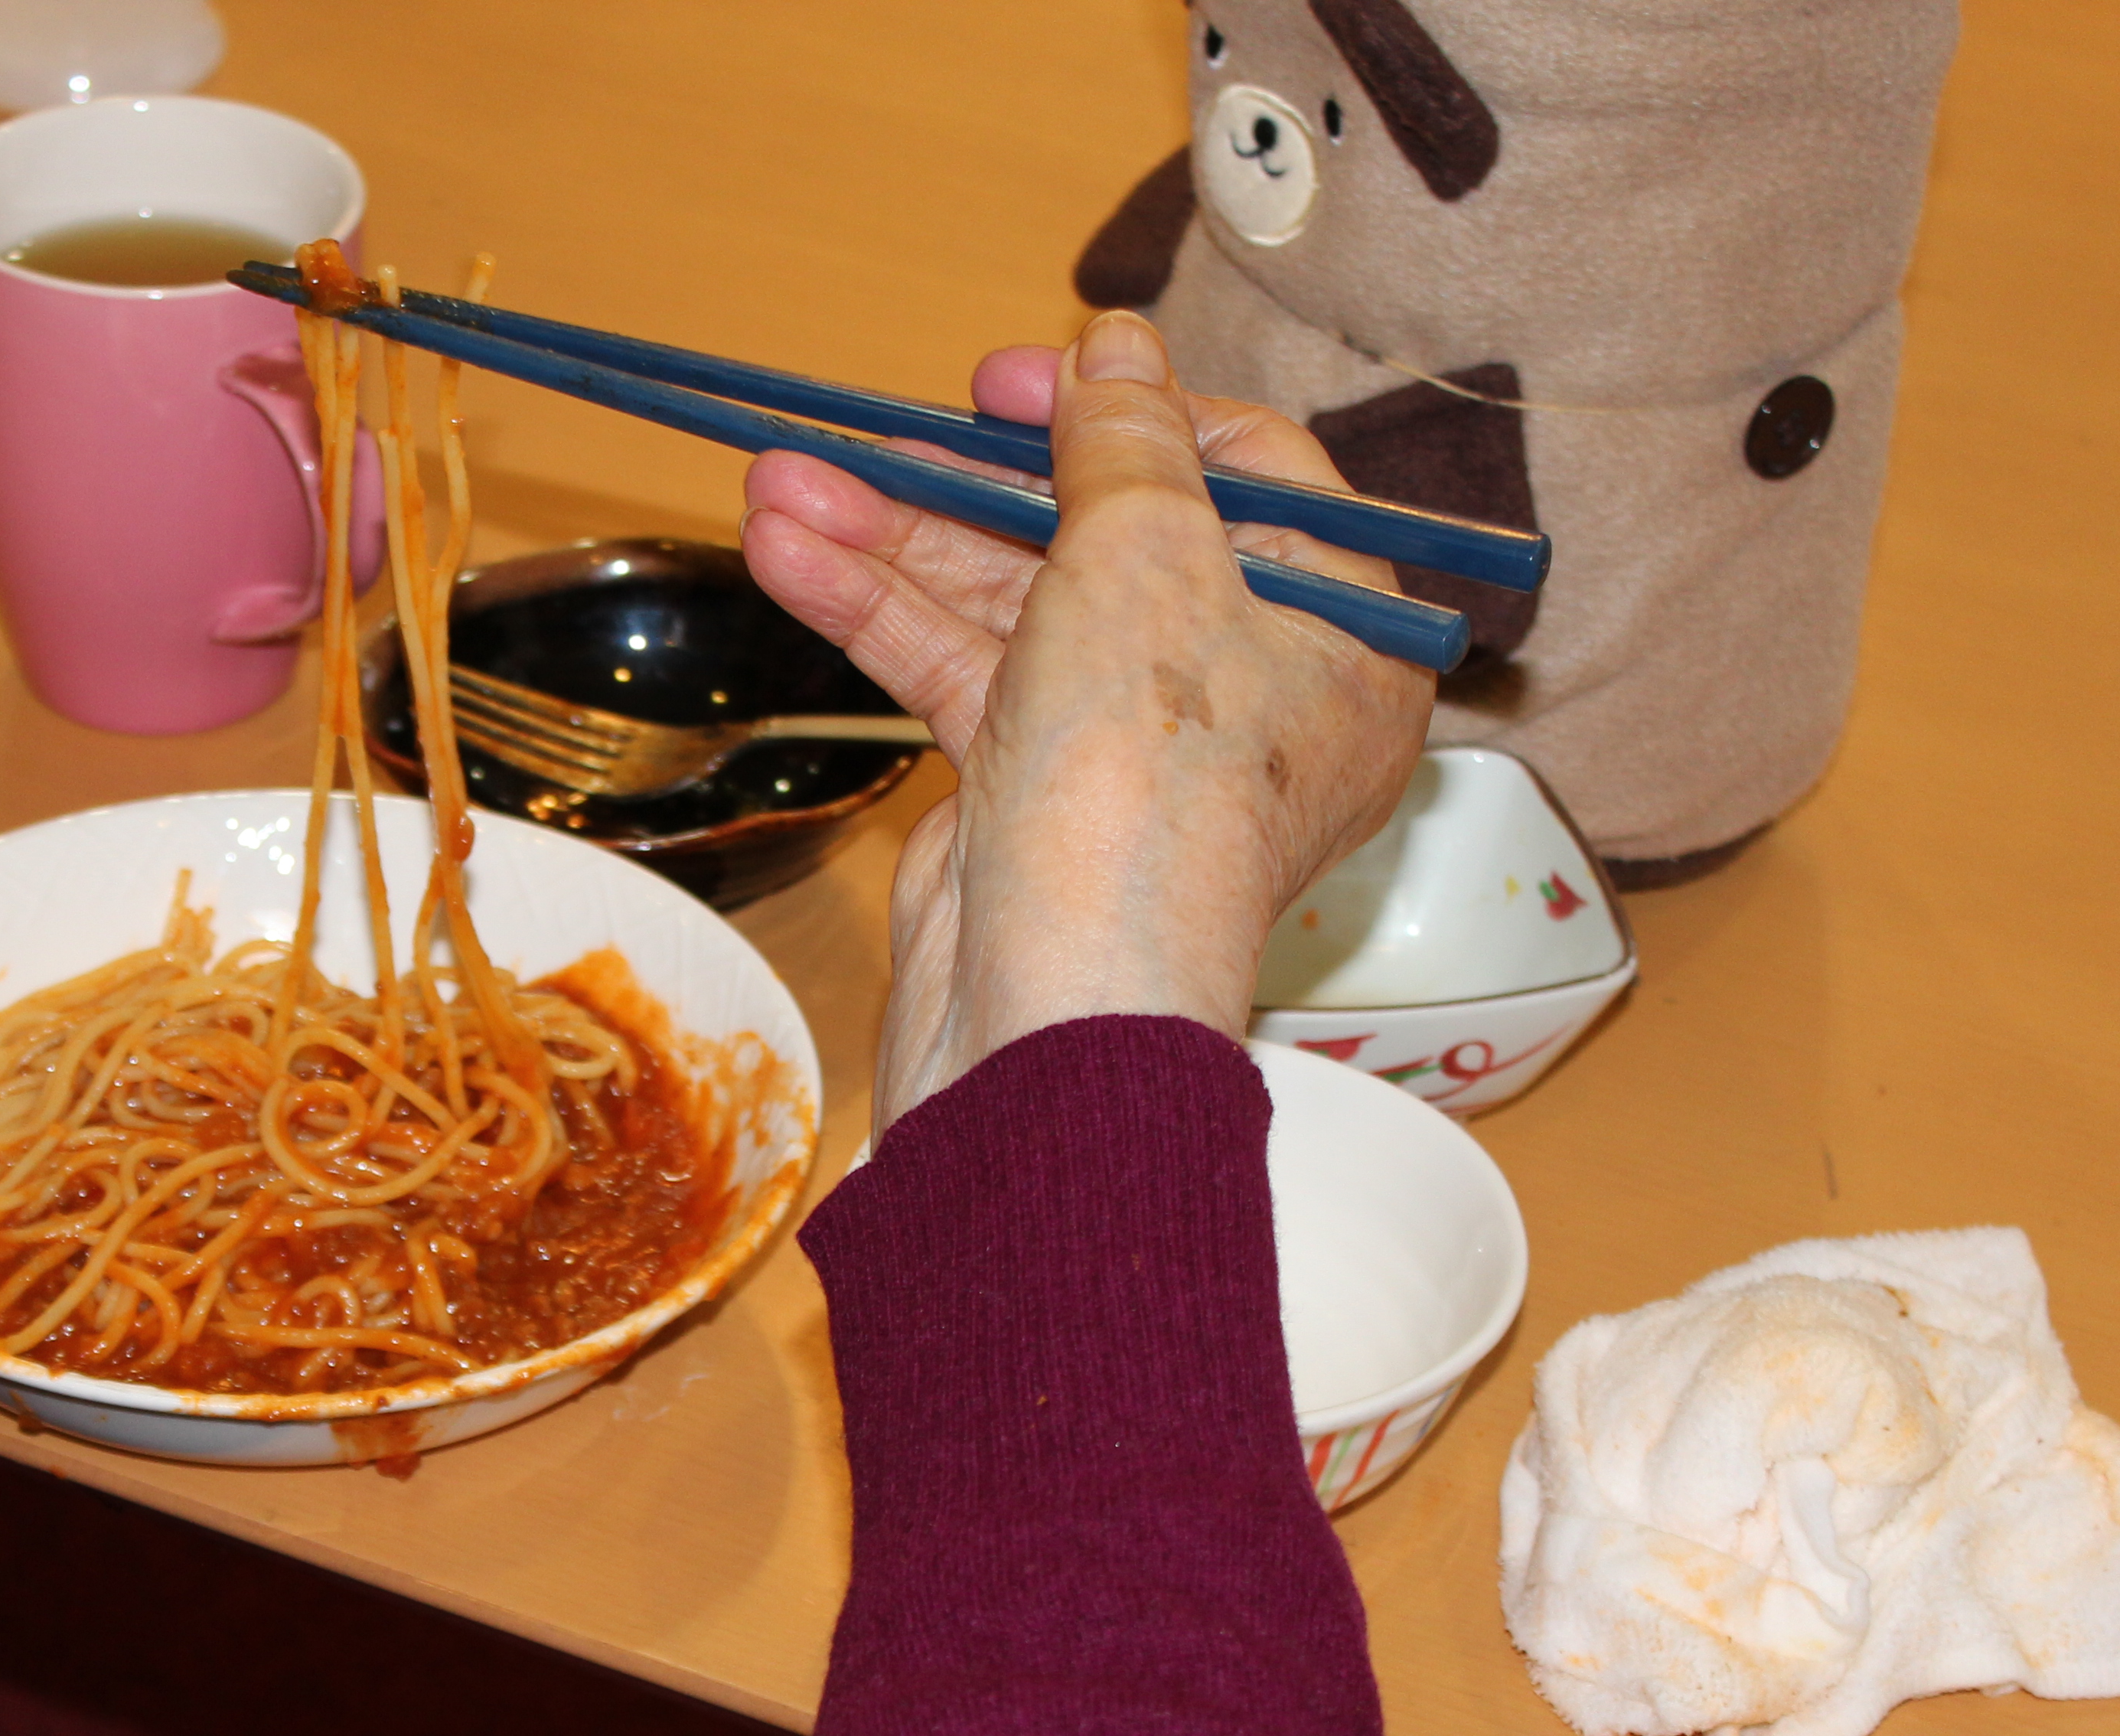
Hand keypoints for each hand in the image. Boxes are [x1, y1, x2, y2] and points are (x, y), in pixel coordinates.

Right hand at [740, 310, 1434, 1128]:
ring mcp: (1136, 746)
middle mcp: (1252, 687)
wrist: (1060, 1001)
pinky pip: (965, 675)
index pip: (1249, 477)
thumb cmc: (1149, 777)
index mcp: (1341, 633)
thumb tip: (1118, 349)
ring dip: (893, 543)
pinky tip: (790, 558)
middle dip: (970, 486)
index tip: (1019, 381)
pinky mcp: (1037, 794)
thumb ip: (1123, 438)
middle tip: (878, 429)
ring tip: (778, 485)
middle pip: (1109, 537)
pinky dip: (883, 617)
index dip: (1129, 411)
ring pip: (1014, 607)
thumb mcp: (1146, 553)